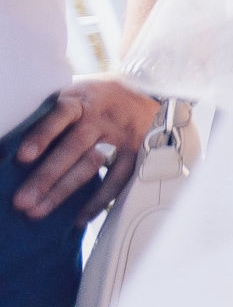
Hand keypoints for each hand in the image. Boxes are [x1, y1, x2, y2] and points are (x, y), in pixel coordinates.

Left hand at [13, 79, 161, 220]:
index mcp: (80, 100)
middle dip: (46, 176)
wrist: (145, 90)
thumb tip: (8, 143)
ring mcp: (119, 136)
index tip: (22, 156)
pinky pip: (116, 180)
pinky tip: (78, 217)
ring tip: (38, 211)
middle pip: (73, 148)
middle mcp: (100, 118)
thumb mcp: (73, 94)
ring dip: (63, 191)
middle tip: (22, 200)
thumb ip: (50, 114)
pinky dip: (98, 201)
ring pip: (90, 165)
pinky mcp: (133, 152)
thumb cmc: (95, 97)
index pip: (60, 115)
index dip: (42, 135)